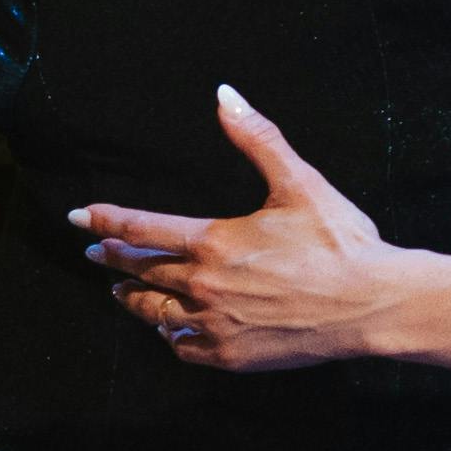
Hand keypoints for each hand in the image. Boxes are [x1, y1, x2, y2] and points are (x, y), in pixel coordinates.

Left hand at [71, 89, 428, 370]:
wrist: (372, 305)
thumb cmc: (340, 242)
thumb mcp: (300, 183)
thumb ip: (257, 138)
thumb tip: (225, 95)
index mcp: (214, 243)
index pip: (142, 229)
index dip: (106, 220)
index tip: (79, 216)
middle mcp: (204, 287)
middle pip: (141, 272)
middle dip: (114, 259)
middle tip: (95, 252)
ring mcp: (216, 325)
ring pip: (155, 313)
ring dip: (134, 299)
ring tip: (121, 292)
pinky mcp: (232, 355)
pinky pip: (184, 347)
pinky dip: (170, 336)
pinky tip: (169, 330)